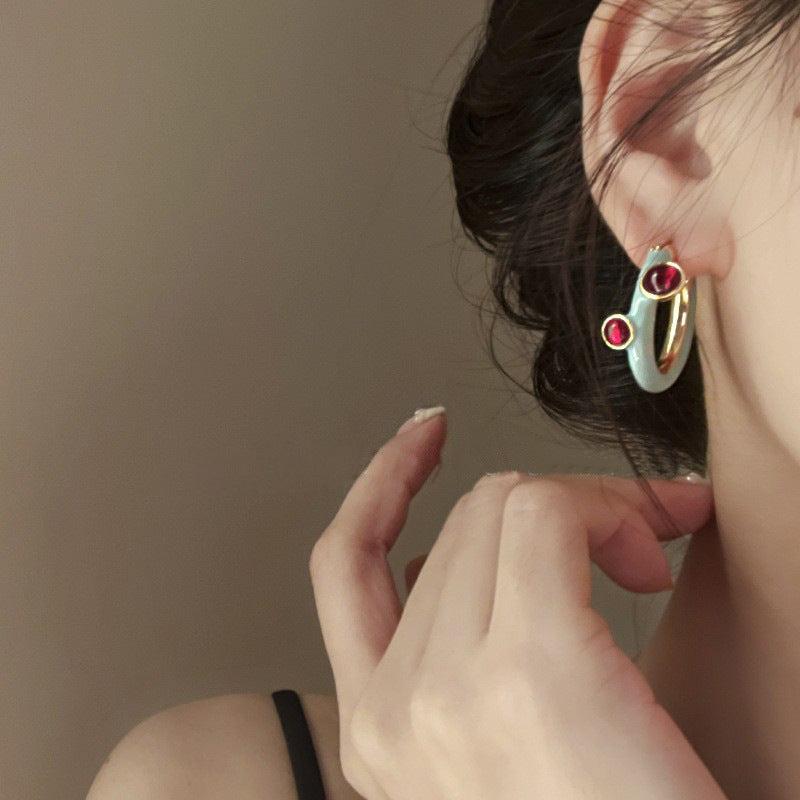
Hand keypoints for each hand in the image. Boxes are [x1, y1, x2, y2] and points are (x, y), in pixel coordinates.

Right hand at [309, 410, 725, 798]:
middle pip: (459, 525)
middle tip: (633, 537)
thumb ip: (451, 658)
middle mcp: (393, 712)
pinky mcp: (531, 673)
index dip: (380, 483)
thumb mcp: (492, 750)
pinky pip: (544, 515)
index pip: (348, 564)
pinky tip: (651, 545)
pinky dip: (606, 506)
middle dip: (551, 503)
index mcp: (378, 731)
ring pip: (503, 506)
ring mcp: (449, 693)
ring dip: (588, 506)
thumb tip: (456, 563)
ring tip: (650, 552)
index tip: (422, 437)